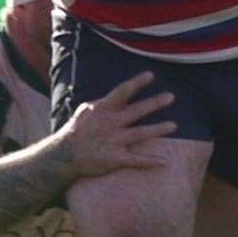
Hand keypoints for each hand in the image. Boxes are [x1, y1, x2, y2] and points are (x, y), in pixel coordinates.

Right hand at [57, 71, 176, 175]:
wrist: (63, 155)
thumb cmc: (76, 130)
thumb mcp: (84, 111)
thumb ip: (102, 102)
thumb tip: (117, 95)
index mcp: (103, 109)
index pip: (122, 92)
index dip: (137, 83)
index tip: (151, 75)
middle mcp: (110, 124)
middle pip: (136, 111)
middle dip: (154, 103)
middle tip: (171, 96)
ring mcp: (113, 141)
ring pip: (140, 133)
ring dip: (158, 129)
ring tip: (174, 126)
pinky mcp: (114, 158)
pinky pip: (135, 159)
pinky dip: (150, 161)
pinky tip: (165, 161)